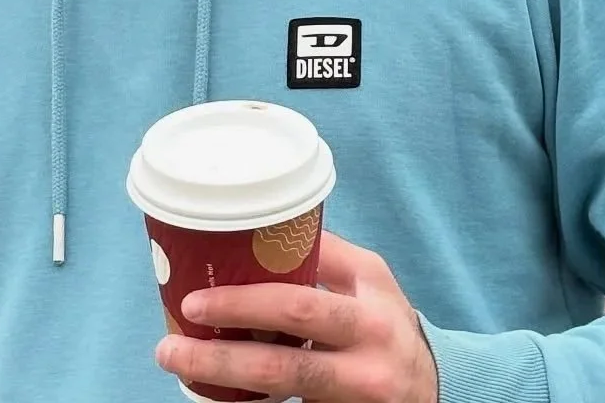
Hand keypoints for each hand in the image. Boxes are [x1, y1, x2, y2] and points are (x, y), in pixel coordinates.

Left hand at [154, 231, 437, 402]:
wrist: (434, 391)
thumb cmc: (388, 324)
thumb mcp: (372, 280)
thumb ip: (327, 254)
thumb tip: (263, 221)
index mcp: (369, 311)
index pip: (301, 306)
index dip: (245, 302)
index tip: (195, 297)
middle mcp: (365, 360)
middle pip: (284, 361)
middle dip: (221, 350)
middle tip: (171, 340)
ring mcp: (354, 400)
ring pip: (280, 391)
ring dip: (222, 379)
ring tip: (178, 362)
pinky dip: (245, 402)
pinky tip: (213, 389)